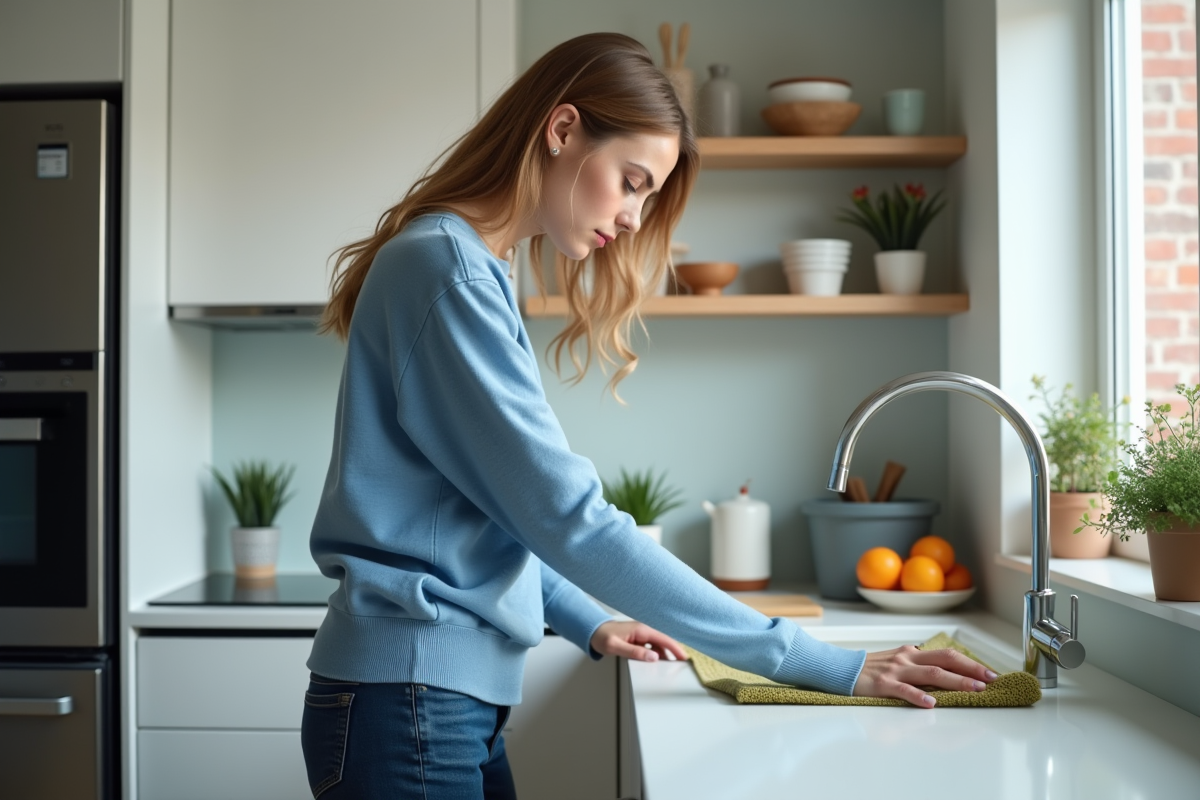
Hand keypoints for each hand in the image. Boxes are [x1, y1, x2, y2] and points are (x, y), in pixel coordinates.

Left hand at [589, 620, 688, 662]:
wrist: (592, 632)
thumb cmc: (602, 637)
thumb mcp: (616, 647)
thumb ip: (635, 652)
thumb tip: (653, 657)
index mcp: (641, 630)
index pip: (663, 638)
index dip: (675, 648)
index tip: (683, 656)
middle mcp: (643, 630)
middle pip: (663, 641)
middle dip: (673, 651)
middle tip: (681, 664)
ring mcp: (641, 634)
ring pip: (658, 644)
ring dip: (665, 653)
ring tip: (671, 665)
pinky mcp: (637, 638)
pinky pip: (651, 645)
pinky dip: (656, 653)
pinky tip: (656, 661)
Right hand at [853, 645, 997, 707]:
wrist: (841, 669)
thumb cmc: (871, 670)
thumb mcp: (898, 663)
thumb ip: (919, 668)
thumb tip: (945, 678)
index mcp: (913, 653)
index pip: (947, 656)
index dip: (971, 663)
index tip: (991, 674)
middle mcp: (908, 658)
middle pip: (946, 660)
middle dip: (972, 669)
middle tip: (991, 679)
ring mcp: (896, 671)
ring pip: (932, 674)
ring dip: (956, 681)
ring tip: (975, 689)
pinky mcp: (883, 684)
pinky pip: (904, 690)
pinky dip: (918, 696)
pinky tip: (931, 704)